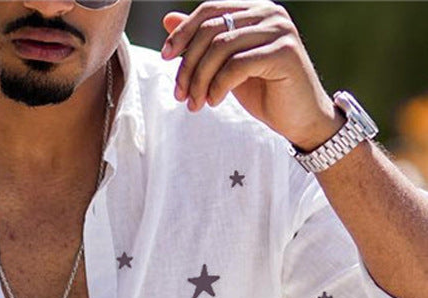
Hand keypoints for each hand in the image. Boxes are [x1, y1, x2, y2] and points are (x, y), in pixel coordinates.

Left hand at [160, 2, 344, 150]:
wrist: (300, 118)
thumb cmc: (264, 92)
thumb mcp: (226, 66)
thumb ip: (203, 42)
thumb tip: (168, 19)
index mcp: (254, 10)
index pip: (209, 10)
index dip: (183, 32)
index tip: (165, 58)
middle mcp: (269, 13)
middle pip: (211, 30)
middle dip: (188, 64)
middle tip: (180, 94)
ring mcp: (279, 30)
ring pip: (220, 48)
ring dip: (200, 79)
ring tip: (195, 104)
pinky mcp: (284, 52)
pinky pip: (236, 65)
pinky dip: (218, 86)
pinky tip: (214, 102)